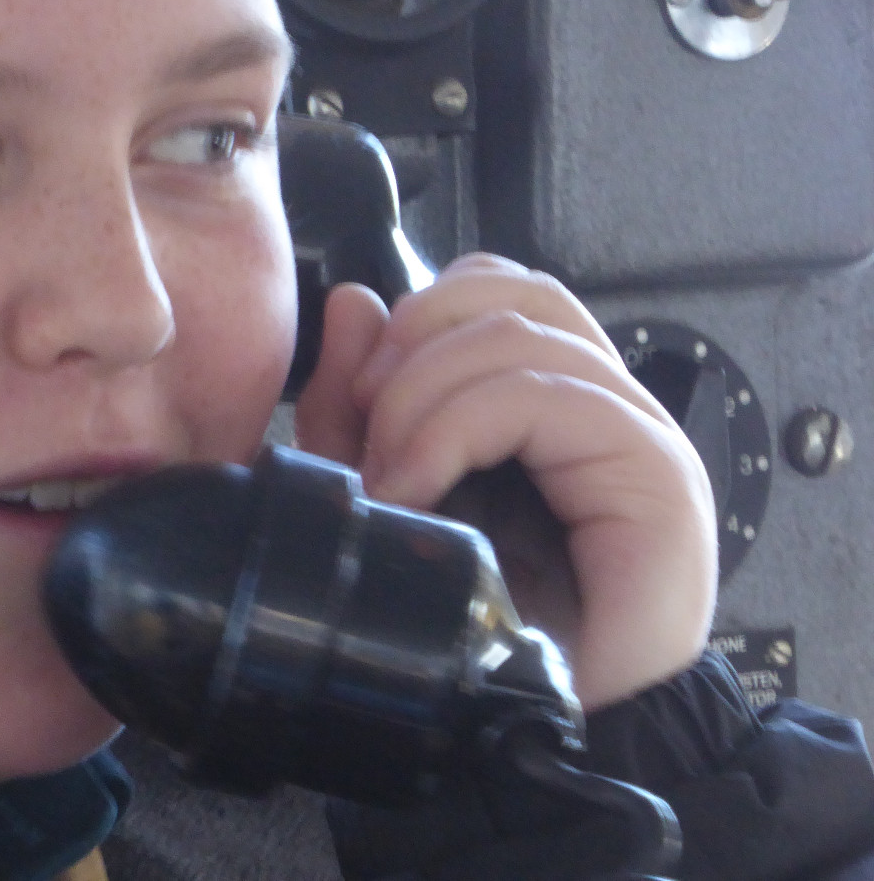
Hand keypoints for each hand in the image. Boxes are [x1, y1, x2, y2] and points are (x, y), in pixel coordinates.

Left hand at [293, 253, 716, 710]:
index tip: (358, 392)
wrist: (529, 722)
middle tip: (368, 429)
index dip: (417, 313)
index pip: (496, 287)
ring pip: (521, 333)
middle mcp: (602, 403)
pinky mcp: (654, 473)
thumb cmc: (466, 615)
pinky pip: (548, 397)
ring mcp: (636, 433)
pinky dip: (458, 428)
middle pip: (509, 293)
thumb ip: (358, 402)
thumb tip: (356, 299)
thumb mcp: (382, 489)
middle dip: (412, 347)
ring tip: (394, 476)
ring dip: (425, 397)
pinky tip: (419, 487)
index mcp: (546, 396)